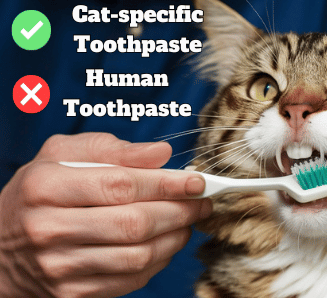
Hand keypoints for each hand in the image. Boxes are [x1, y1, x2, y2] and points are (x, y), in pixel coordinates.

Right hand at [0, 133, 211, 297]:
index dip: (166, 184)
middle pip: (134, 223)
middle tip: (202, 202)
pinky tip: (166, 243)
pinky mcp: (72, 292)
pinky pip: (131, 279)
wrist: (1, 248)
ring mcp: (60, 266)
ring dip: (175, 237)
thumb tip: (161, 153)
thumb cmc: (40, 193)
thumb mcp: (61, 156)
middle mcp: (49, 228)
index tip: (196, 181)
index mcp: (46, 186)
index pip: (120, 184)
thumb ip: (111, 149)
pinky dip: (159, 261)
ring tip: (188, 221)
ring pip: (138, 255)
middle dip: (180, 211)